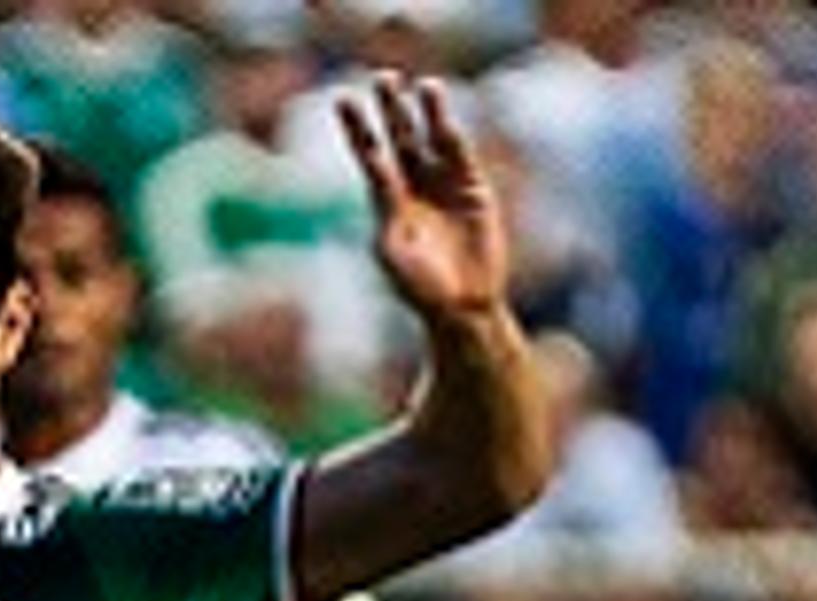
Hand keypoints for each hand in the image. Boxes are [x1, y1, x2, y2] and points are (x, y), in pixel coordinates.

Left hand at [341, 74, 510, 330]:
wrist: (460, 307)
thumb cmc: (419, 288)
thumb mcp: (395, 247)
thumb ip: (387, 208)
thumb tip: (376, 171)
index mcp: (387, 203)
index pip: (369, 156)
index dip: (358, 128)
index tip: (343, 99)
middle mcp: (414, 188)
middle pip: (399, 139)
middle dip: (390, 109)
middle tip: (382, 76)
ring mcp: (444, 187)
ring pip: (431, 142)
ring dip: (425, 114)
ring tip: (420, 84)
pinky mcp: (473, 191)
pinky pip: (461, 157)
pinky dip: (452, 135)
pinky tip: (443, 115)